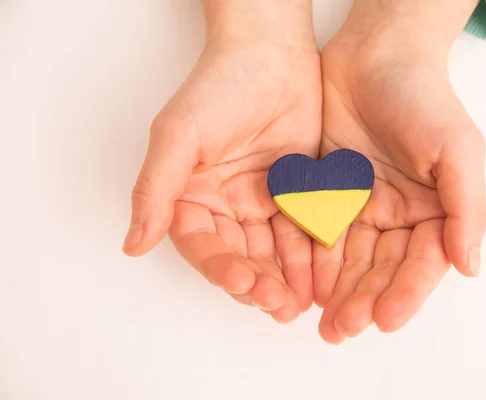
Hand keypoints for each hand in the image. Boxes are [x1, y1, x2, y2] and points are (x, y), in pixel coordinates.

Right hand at [123, 0, 320, 322]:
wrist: (273, 53)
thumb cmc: (220, 85)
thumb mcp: (179, 136)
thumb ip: (156, 189)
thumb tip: (132, 243)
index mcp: (192, 196)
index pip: (203, 245)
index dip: (221, 269)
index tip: (245, 284)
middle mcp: (225, 205)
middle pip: (240, 256)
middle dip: (259, 283)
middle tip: (279, 304)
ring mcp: (262, 202)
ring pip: (274, 252)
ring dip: (286, 278)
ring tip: (301, 301)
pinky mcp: (296, 195)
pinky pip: (304, 231)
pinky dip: (311, 254)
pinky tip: (322, 275)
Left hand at [314, 0, 485, 342]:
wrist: (375, 56)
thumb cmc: (424, 99)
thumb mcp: (458, 149)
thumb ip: (466, 208)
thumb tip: (470, 266)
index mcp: (433, 212)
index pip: (421, 263)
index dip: (405, 294)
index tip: (384, 320)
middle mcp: (397, 216)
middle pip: (380, 269)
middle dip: (362, 301)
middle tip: (341, 330)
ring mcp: (360, 206)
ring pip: (347, 259)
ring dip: (335, 291)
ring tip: (321, 320)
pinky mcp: (327, 194)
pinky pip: (318, 232)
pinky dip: (310, 259)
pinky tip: (301, 282)